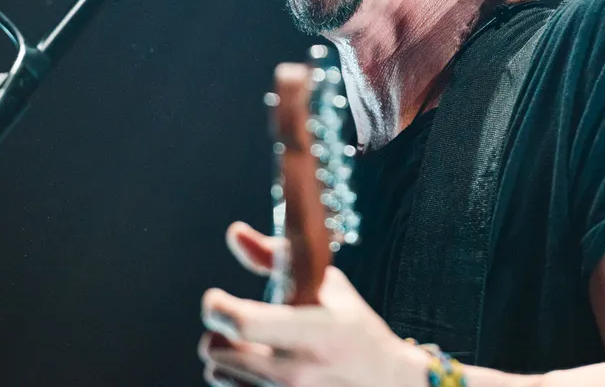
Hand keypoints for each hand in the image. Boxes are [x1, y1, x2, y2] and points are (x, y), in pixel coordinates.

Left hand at [198, 221, 428, 386]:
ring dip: (227, 357)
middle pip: (218, 352)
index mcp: (314, 332)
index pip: (243, 323)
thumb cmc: (355, 329)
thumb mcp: (327, 285)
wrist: (388, 383)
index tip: (216, 298)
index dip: (218, 308)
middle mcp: (298, 372)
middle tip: (236, 322)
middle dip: (220, 331)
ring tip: (251, 346)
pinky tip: (258, 368)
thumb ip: (275, 257)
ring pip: (218, 374)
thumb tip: (235, 233)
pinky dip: (237, 378)